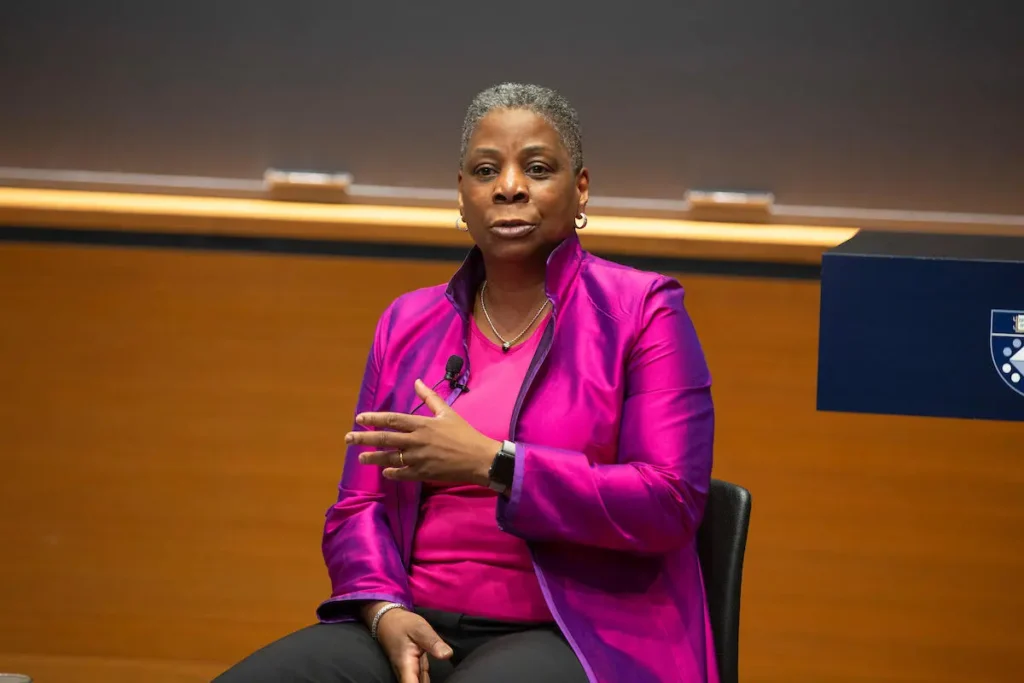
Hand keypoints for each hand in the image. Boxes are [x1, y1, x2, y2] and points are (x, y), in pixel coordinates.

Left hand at [347, 379, 498, 484]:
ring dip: (373, 458)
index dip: (374, 418)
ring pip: (389, 458)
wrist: (479, 458)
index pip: (392, 419)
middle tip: (348, 438)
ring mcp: (418, 459)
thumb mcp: (447, 412)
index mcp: (421, 424)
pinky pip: (402, 473)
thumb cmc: (464, 434)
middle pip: (385, 438)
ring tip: (360, 458)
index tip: (360, 418)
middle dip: (364, 438)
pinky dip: (392, 472)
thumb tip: (417, 382)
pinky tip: (385, 471)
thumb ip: (430, 397)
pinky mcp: (423, 473)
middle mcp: (416, 441)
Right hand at [374, 607, 452, 682]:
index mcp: (406, 666)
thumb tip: (447, 655)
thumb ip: (432, 642)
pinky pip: (419, 679)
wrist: (388, 620)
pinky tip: (438, 679)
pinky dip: (425, 679)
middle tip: (449, 680)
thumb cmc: (402, 624)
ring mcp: (407, 671)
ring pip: (418, 682)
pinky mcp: (411, 669)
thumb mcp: (420, 629)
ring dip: (426, 682)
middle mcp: (405, 673)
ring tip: (445, 680)